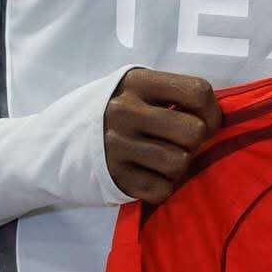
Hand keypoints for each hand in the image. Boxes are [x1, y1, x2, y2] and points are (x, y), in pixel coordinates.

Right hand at [104, 69, 222, 203]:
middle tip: (181, 142)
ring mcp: (116, 146)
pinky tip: (148, 174)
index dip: (212, 111)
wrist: (55, 142)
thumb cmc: (113, 111)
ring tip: (162, 158)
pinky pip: (162, 189)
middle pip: (194, 131)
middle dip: (195, 140)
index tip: (206, 120)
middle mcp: (124, 112)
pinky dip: (162, 186)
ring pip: (180, 163)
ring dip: (178, 165)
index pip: (198, 92)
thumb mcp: (137, 89)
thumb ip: (172, 95)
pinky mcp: (113, 177)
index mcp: (137, 82)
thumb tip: (216, 116)